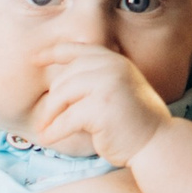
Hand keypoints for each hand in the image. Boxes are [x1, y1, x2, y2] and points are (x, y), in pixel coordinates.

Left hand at [26, 44, 176, 164]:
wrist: (157, 142)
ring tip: (44, 129)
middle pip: (64, 78)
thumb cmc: (135, 122)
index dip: (51, 53)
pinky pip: (66, 118)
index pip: (76, 50)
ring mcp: (107, 85)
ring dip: (49, 116)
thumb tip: (58, 85)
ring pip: (62, 96)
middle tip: (44, 119)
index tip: (34, 60)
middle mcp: (111, 67)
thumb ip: (96, 80)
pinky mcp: (100, 107)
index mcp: (114, 61)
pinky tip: (49, 139)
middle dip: (51, 100)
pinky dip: (54, 131)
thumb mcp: (118, 90)